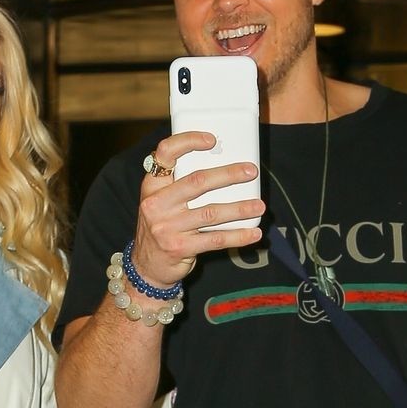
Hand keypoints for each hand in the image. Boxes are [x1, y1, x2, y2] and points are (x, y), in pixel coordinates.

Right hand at [131, 131, 263, 287]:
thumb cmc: (162, 228)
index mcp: (152, 186)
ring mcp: (167, 227)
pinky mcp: (179, 248)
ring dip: (239, 208)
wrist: (147, 267)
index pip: (165, 153)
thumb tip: (224, 170)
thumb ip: (181, 185)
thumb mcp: (162, 203)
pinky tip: (253, 233)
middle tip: (250, 172)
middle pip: (197, 182)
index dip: (188, 141)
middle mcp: (156, 204)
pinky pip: (215, 240)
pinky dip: (238, 236)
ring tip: (259, 205)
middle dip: (228, 175)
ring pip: (211, 212)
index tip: (212, 139)